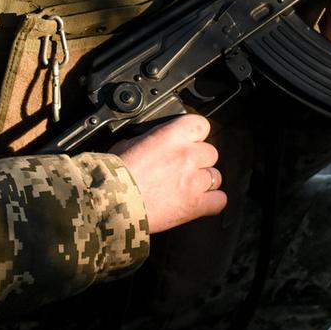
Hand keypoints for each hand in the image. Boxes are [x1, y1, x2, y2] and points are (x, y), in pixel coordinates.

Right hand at [110, 113, 224, 232]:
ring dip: (203, 182)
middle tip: (183, 169)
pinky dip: (211, 202)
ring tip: (186, 188)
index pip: (201, 125)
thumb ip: (151, 141)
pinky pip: (219, 200)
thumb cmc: (113, 176)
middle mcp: (187, 155)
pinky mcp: (195, 205)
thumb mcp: (128, 143)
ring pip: (215, 176)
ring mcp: (194, 181)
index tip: (189, 141)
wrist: (111, 203)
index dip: (195, 135)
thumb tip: (154, 144)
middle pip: (210, 153)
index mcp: (171, 136)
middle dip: (199, 161)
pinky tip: (198, 203)